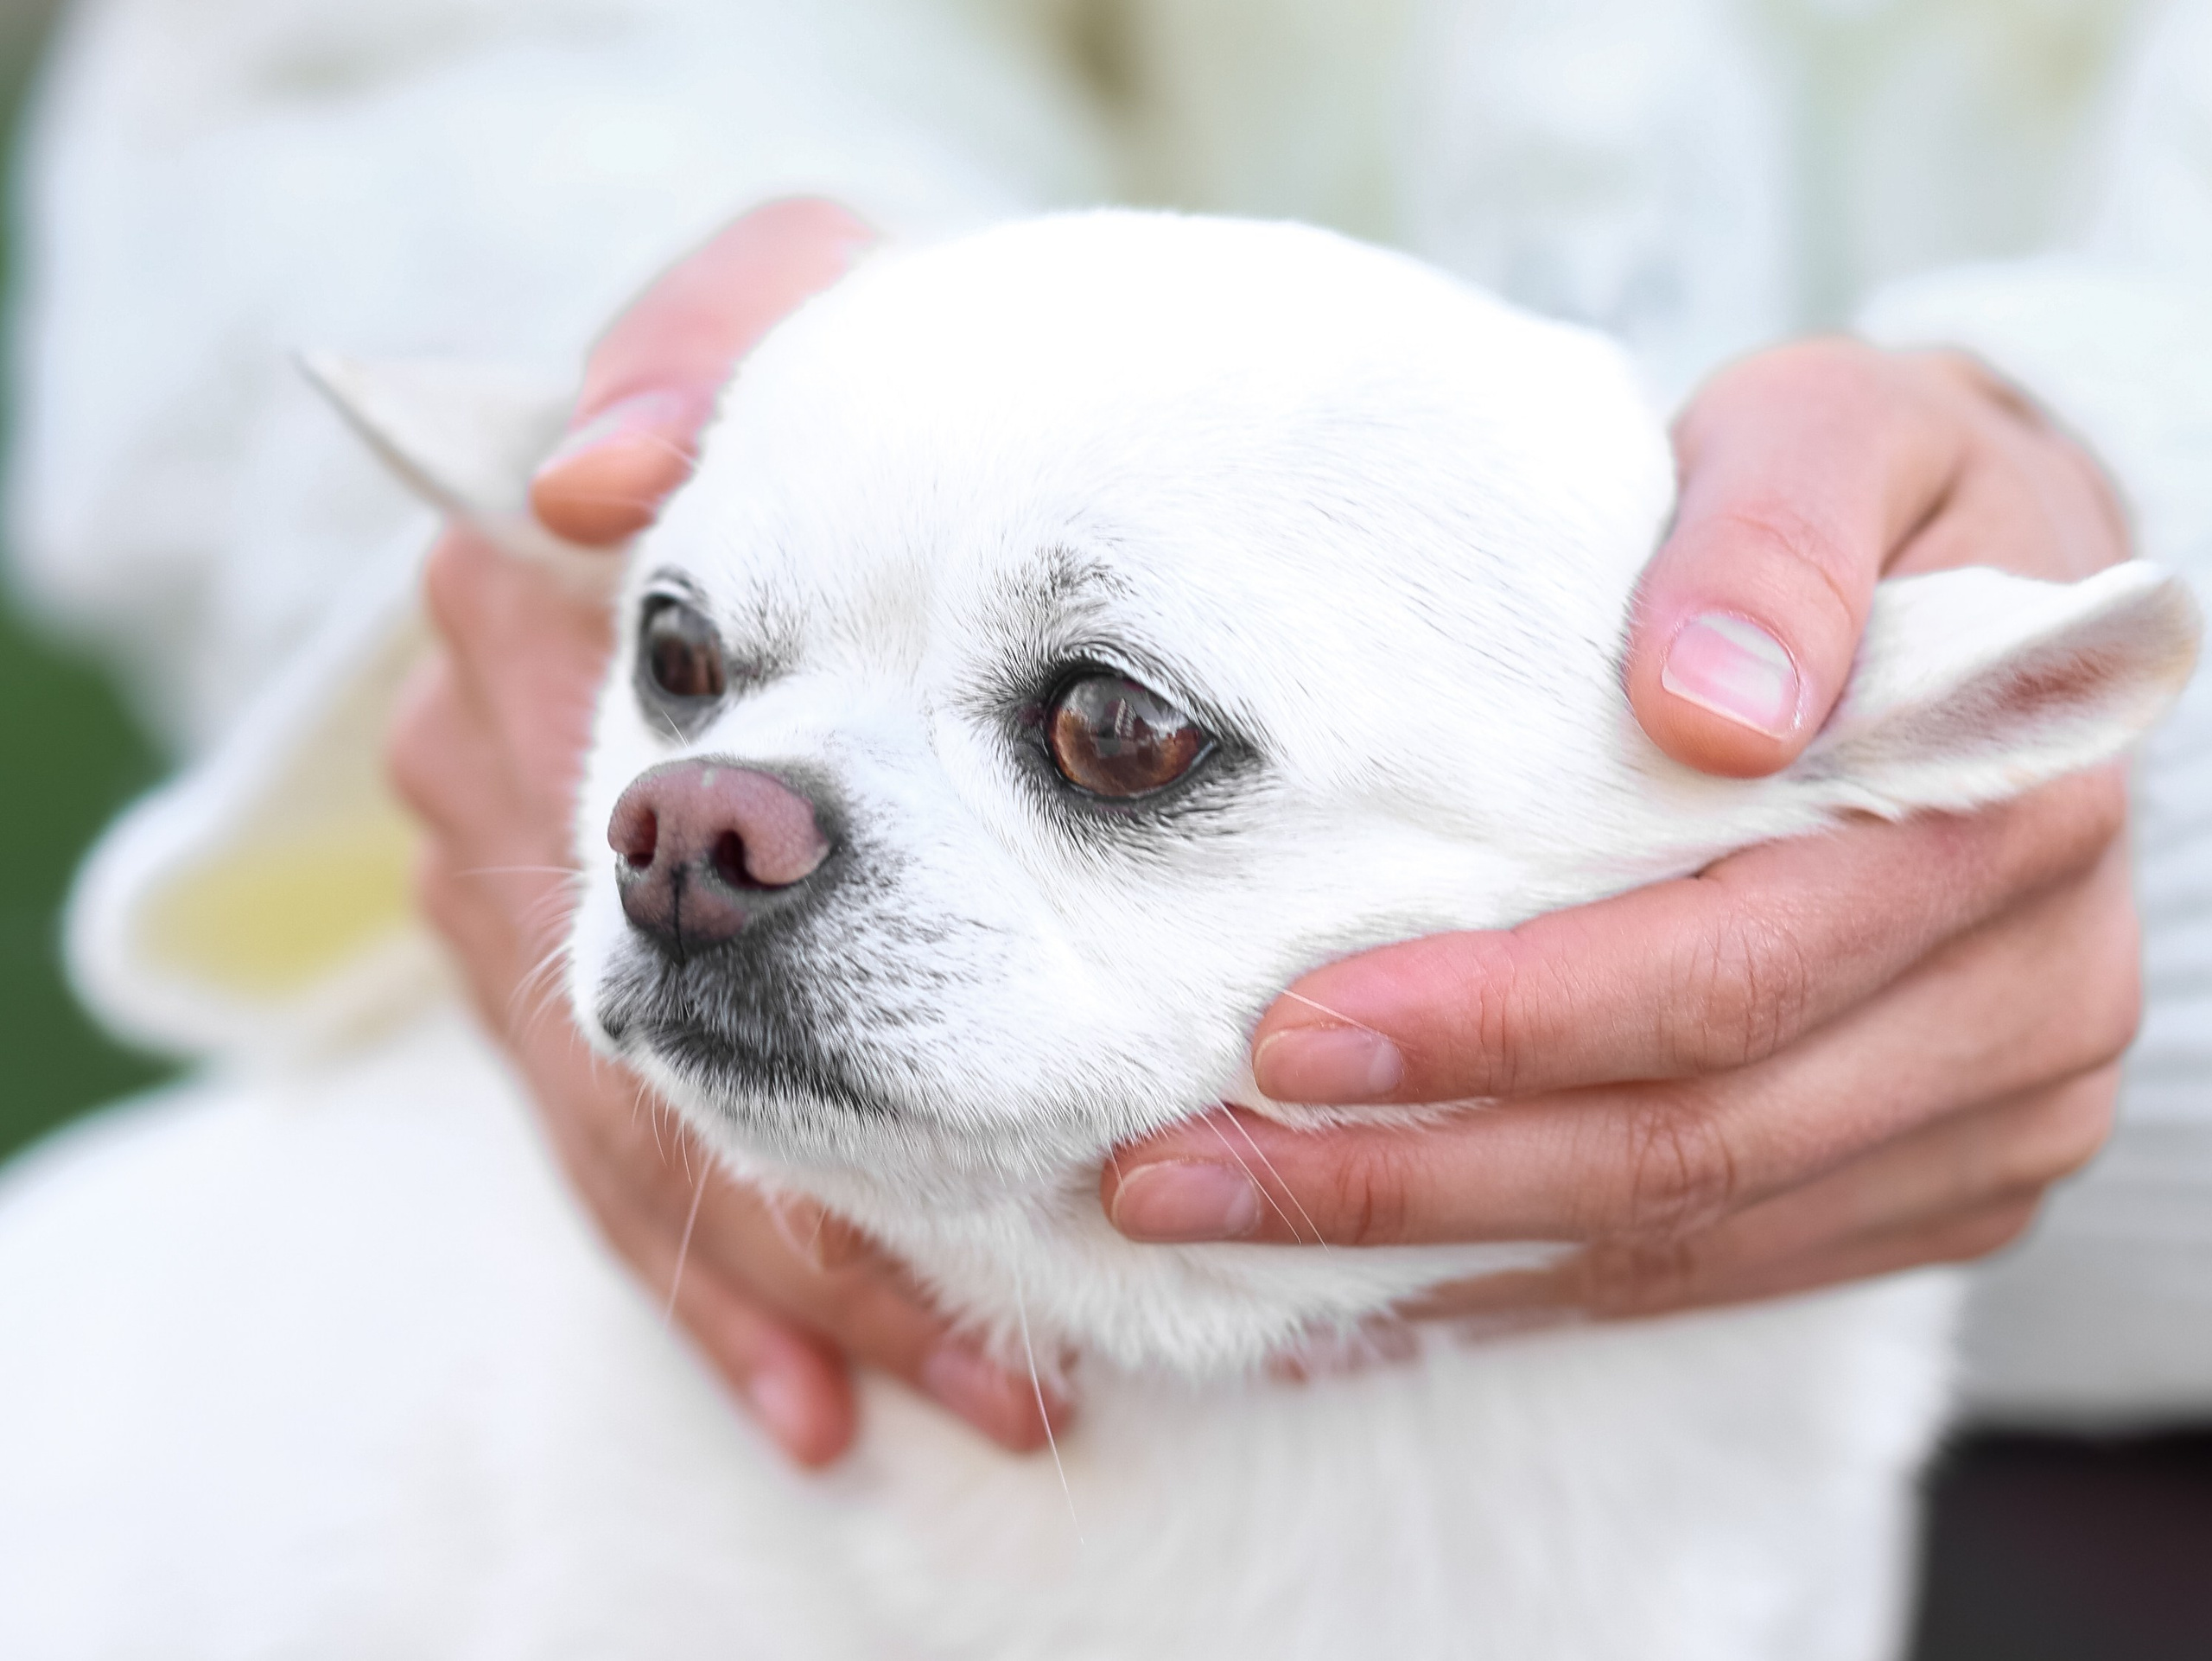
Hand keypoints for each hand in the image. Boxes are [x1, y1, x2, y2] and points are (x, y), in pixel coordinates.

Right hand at [388, 200, 1061, 1465]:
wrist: (776, 447)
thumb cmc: (829, 389)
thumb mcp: (796, 293)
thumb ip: (719, 336)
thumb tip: (603, 481)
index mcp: (543, 636)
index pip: (655, 890)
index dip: (786, 1069)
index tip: (953, 1192)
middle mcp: (505, 776)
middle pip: (667, 1066)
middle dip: (840, 1228)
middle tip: (1011, 1367)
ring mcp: (520, 890)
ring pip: (647, 1139)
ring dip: (805, 1279)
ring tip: (968, 1394)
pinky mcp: (559, 962)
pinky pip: (614, 1149)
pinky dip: (722, 1274)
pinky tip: (818, 1390)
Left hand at [1102, 340, 2140, 1322]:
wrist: (1993, 593)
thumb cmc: (1872, 506)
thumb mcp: (1829, 435)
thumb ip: (1773, 539)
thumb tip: (1709, 706)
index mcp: (2000, 824)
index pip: (1720, 975)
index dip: (1500, 1024)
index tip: (1287, 1036)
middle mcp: (2027, 1000)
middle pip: (1687, 1147)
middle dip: (1409, 1176)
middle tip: (1180, 1174)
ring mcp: (1994, 1114)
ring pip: (1683, 1238)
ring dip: (1434, 1250)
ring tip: (1221, 1220)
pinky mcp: (1937, 1184)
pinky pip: (1712, 1274)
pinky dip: (1522, 1275)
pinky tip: (1360, 1270)